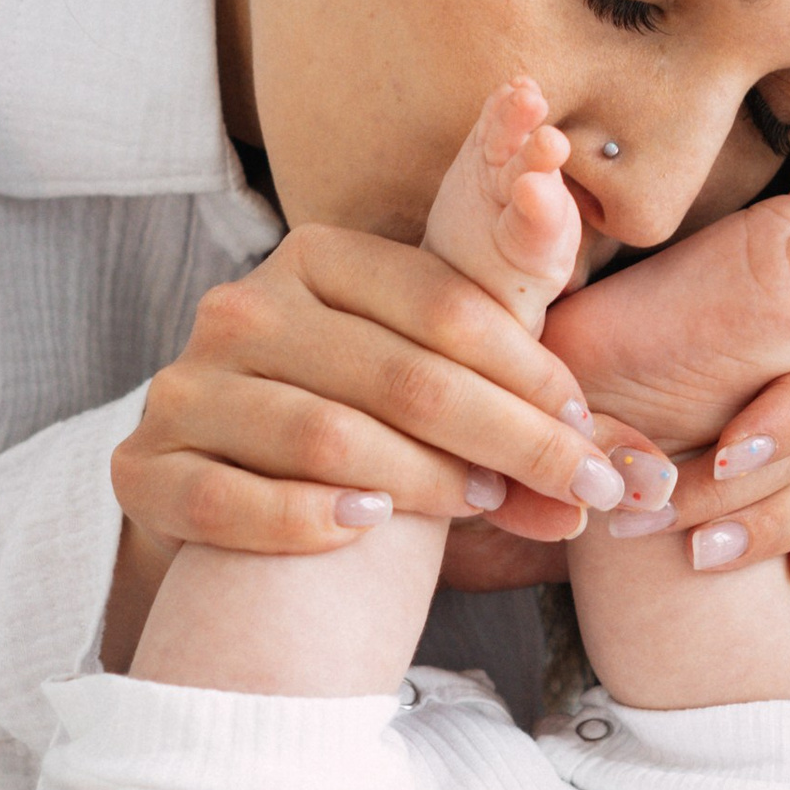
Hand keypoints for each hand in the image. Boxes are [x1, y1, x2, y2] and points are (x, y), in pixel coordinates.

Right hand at [112, 224, 614, 564]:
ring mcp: (185, 387)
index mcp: (320, 258)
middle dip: (510, 440)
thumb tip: (646, 468)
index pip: (447, 307)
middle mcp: (243, 308)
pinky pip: (228, 499)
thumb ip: (527, 395)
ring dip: (423, 481)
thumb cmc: (358, 431)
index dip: (534, 376)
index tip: (596, 438)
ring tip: (485, 509)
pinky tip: (365, 531)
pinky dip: (304, 520)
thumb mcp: (433, 382)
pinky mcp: (142, 468)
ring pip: (324, 436)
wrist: (221, 496)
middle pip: (402, 376)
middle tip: (582, 496)